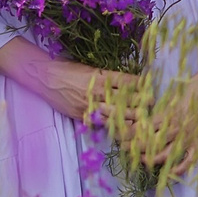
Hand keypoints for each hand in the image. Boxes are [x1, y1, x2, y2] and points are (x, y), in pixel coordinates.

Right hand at [6, 55, 136, 124]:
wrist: (45, 77)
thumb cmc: (67, 68)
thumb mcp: (89, 67)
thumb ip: (105, 76)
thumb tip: (125, 82)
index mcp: (98, 76)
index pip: (124, 81)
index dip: (139, 85)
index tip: (149, 86)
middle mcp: (95, 91)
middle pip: (122, 99)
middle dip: (139, 103)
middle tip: (152, 105)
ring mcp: (88, 105)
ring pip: (113, 113)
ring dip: (129, 117)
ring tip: (143, 119)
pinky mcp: (81, 115)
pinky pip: (100, 123)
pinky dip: (112, 126)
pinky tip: (122, 128)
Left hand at [130, 59, 197, 178]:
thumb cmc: (191, 86)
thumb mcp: (171, 96)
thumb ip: (159, 110)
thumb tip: (142, 120)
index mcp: (167, 115)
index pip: (143, 129)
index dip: (130, 135)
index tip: (120, 137)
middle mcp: (176, 128)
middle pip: (150, 144)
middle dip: (135, 148)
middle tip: (125, 150)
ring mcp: (188, 137)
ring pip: (165, 154)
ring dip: (151, 159)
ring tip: (142, 160)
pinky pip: (189, 160)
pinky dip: (179, 168)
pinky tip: (169, 171)